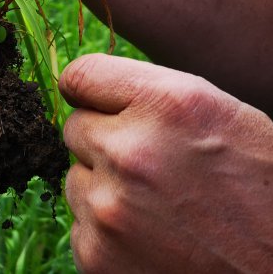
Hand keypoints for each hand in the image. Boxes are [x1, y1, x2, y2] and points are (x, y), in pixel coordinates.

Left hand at [61, 54, 272, 272]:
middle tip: (148, 165)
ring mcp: (109, 208)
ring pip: (76, 179)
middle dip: (103, 142)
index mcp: (168, 105)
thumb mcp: (220, 115)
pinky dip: (106, 230)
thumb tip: (86, 90)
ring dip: (104, 188)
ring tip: (157, 205)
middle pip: (75, 129)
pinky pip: (80, 225)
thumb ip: (151, 96)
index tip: (95, 103)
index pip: (80, 75)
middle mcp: (132, 152)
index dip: (88, 91)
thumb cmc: (259, 189)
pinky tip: (151, 236)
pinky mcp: (97, 253)